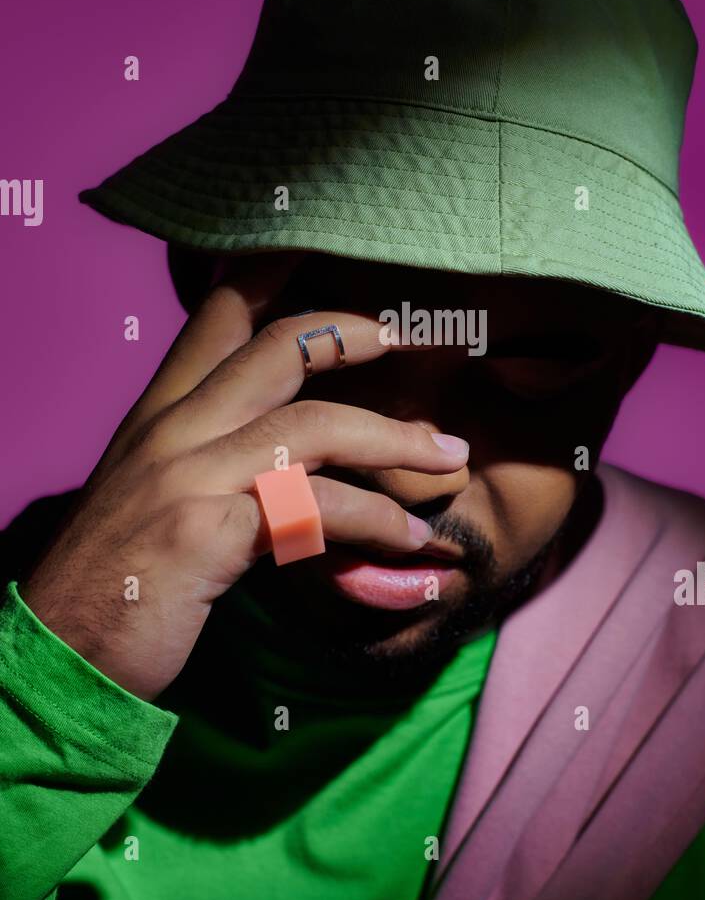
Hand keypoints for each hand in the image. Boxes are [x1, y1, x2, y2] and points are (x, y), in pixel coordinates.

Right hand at [18, 256, 468, 701]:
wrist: (61, 652)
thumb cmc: (116, 581)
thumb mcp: (155, 498)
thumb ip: (211, 458)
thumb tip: (289, 456)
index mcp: (159, 414)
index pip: (219, 315)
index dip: (275, 271)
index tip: (327, 247)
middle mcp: (172, 430)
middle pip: (279, 346)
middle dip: (357, 333)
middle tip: (415, 340)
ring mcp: (187, 477)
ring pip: (314, 424)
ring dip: (396, 442)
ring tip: (449, 460)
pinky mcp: (207, 535)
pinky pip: (314, 509)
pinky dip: (375, 522)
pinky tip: (410, 543)